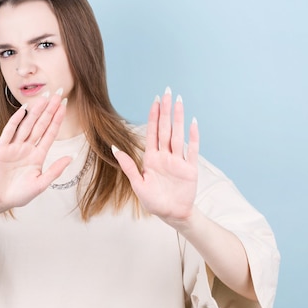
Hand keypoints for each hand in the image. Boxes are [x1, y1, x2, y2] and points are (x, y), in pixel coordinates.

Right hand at [0, 89, 71, 210]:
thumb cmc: (19, 194)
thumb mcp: (40, 184)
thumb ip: (55, 170)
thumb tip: (71, 157)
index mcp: (38, 155)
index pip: (50, 133)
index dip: (57, 119)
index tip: (64, 105)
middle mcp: (27, 148)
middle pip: (40, 125)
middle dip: (49, 110)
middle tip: (57, 94)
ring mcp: (14, 147)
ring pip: (27, 125)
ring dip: (35, 111)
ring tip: (44, 97)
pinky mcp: (1, 148)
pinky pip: (9, 132)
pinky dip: (16, 121)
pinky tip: (23, 110)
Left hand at [112, 87, 198, 222]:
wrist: (172, 215)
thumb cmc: (154, 202)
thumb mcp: (137, 184)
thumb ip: (128, 166)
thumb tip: (114, 148)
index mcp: (151, 158)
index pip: (152, 132)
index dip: (153, 116)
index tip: (155, 100)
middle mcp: (165, 156)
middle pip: (165, 128)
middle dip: (166, 110)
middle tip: (168, 92)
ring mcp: (178, 161)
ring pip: (178, 135)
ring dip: (179, 118)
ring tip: (179, 101)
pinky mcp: (190, 169)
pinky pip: (192, 150)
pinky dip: (193, 137)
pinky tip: (193, 123)